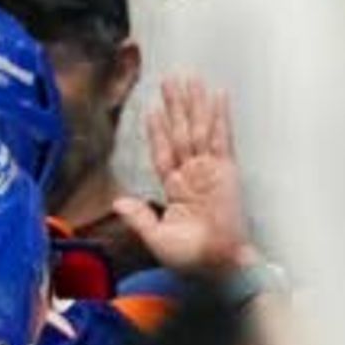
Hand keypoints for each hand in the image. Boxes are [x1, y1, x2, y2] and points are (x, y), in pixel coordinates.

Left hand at [109, 75, 255, 278]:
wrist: (219, 265)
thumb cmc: (192, 258)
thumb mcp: (157, 238)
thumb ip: (139, 217)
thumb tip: (118, 201)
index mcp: (175, 188)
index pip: (163, 150)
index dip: (157, 129)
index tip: (152, 107)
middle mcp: (192, 174)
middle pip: (181, 131)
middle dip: (175, 105)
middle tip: (171, 79)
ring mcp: (210, 170)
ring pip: (199, 129)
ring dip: (194, 104)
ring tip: (189, 79)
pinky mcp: (226, 170)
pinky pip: (221, 138)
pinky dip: (219, 117)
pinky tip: (217, 96)